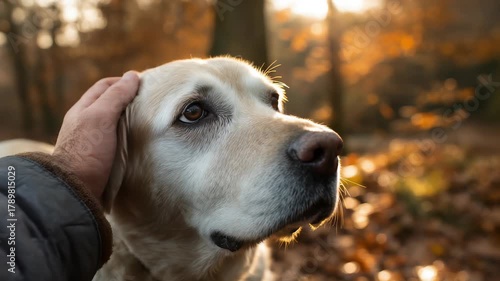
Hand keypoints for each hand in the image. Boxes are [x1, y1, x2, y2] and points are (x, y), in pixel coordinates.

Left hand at [52, 71, 139, 201]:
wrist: (77, 190)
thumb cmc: (87, 151)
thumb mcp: (100, 117)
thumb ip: (116, 96)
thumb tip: (132, 75)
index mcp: (84, 109)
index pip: (105, 86)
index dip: (124, 82)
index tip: (146, 85)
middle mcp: (88, 123)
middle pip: (111, 104)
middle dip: (130, 100)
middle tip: (152, 103)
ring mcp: (95, 141)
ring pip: (116, 123)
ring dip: (132, 120)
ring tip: (151, 121)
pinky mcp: (103, 158)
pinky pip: (119, 141)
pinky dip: (131, 137)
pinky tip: (142, 141)